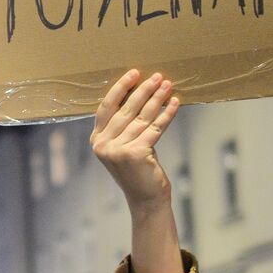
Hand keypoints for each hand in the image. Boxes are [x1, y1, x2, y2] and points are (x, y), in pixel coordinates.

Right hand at [91, 70, 179, 211]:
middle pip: (126, 110)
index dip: (120, 88)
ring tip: (168, 85)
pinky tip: (175, 103)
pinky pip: (155, 128)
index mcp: (96, 140)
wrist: (146, 199)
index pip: (106, 107)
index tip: (134, 73)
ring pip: (142, 117)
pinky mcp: (135, 154)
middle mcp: (103, 145)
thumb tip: (141, 93)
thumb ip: (123, 126)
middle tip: (157, 76)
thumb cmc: (138, 169)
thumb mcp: (123, 146)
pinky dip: (167, 114)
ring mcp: (118, 150)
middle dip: (143, 90)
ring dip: (157, 99)